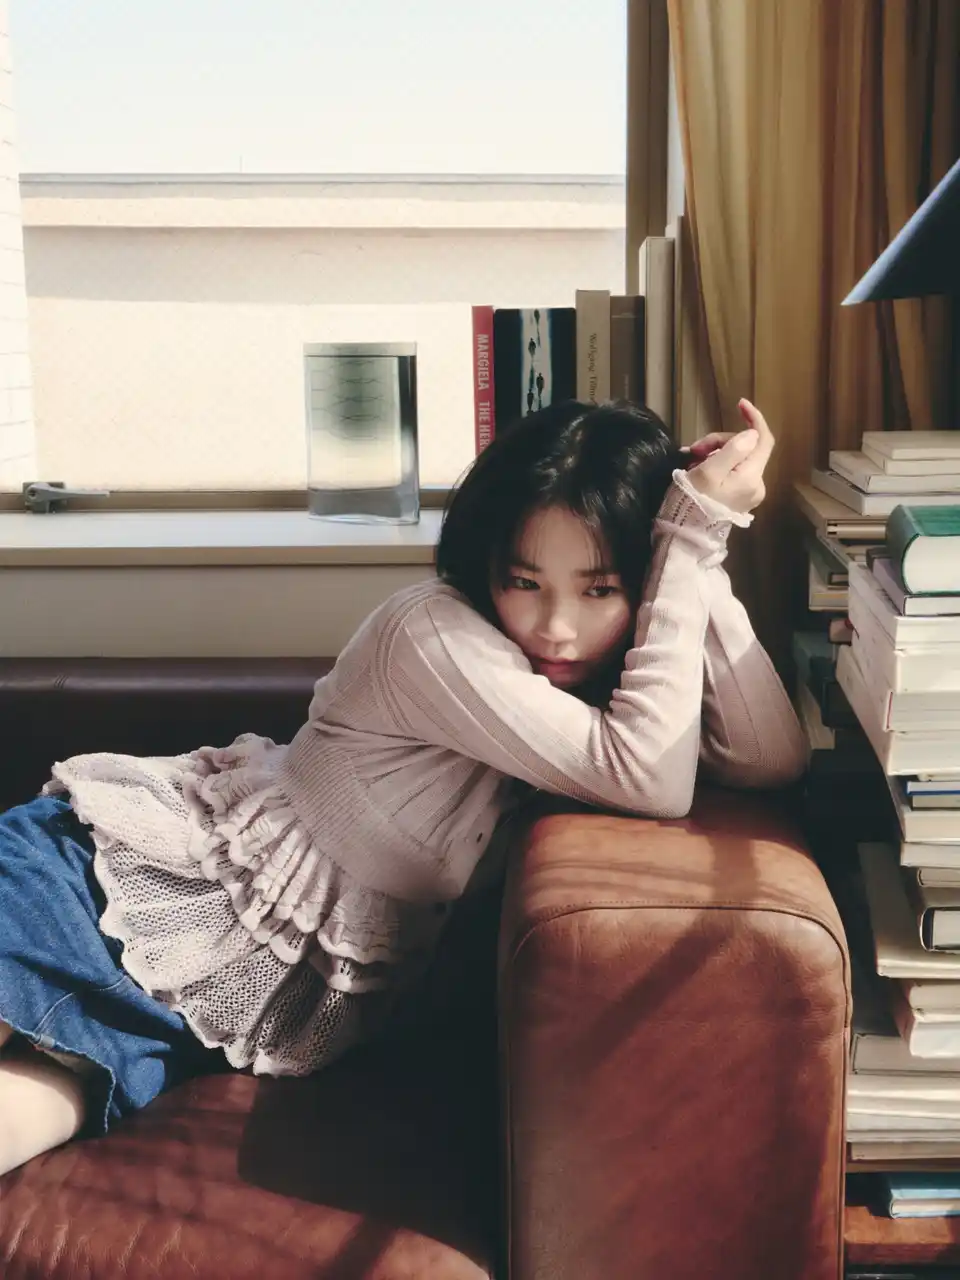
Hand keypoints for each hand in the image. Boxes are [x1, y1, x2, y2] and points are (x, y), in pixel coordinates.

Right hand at [683, 399, 773, 513]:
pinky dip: (715, 465)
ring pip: (736, 458)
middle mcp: (756, 484)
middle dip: (719, 442)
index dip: (754, 419)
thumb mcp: (708, 472)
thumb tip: (752, 433)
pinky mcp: (739, 497)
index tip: (740, 404)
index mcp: (751, 477)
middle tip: (694, 449)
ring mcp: (749, 492)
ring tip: (692, 460)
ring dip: (713, 453)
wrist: (686, 535)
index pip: (763, 440)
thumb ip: (732, 450)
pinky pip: (731, 471)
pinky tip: (698, 469)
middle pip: (745, 448)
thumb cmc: (693, 502)